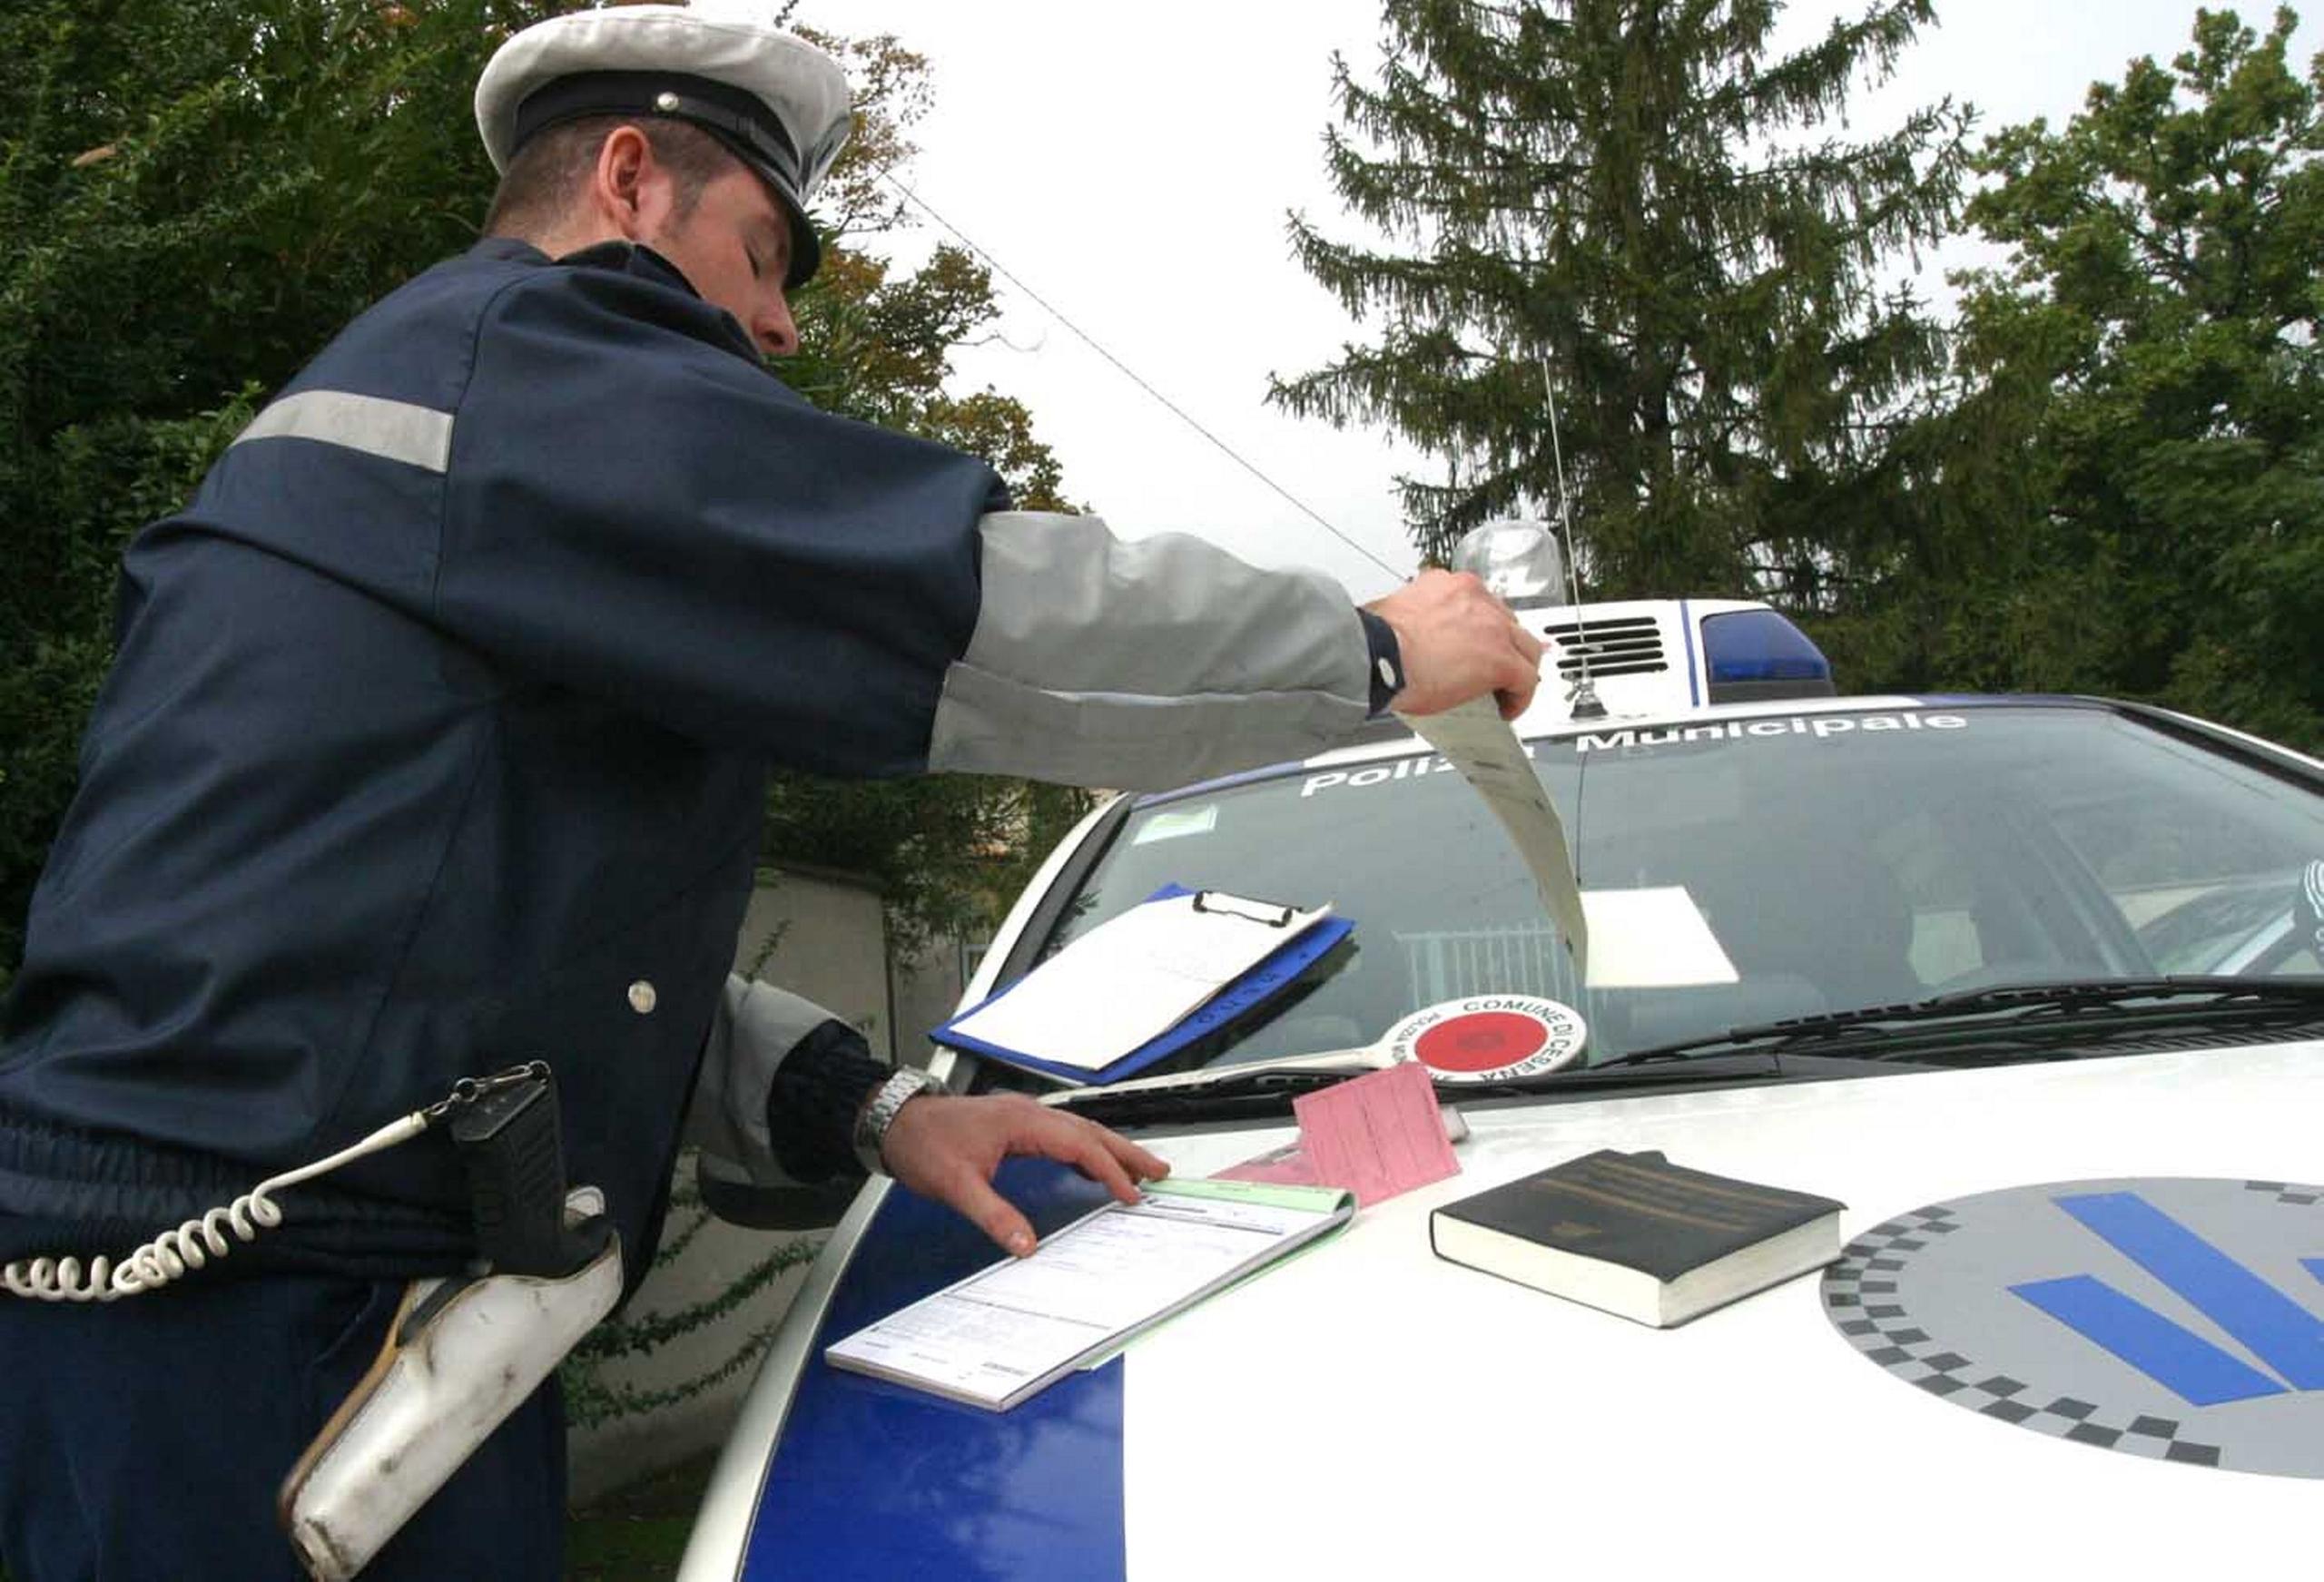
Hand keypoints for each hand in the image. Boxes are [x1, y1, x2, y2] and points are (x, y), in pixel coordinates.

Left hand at [876, 1092, 1169, 1255]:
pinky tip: (1092, 1164)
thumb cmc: (923, 1144)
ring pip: (1080, 1130)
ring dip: (1111, 1148)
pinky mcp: (1016, 1124)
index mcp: (1022, 1121)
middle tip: (1160, 1172)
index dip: (1110, 1170)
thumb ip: (995, 1215)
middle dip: (1127, 1152)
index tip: (1132, 1194)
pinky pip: (1064, 1133)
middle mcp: (1029, 1113)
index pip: (1080, 1145)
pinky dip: (1087, 1148)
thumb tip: (1027, 1247)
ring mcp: (1024, 1116)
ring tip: (1140, 1168)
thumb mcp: (957, 1185)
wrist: (896, 1121)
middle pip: (1090, 1131)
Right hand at [1366, 569, 1544, 719]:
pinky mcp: (1501, 660)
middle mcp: (1475, 598)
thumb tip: (1405, 638)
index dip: (1480, 629)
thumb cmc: (1374, 640)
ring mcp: (1492, 627)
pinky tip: (1508, 708)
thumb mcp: (1394, 614)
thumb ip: (1411, 620)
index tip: (1473, 644)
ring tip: (1506, 689)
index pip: (1478, 604)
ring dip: (1518, 667)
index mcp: (1447, 585)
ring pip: (1525, 647)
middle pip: (1506, 622)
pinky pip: (1527, 679)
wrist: (1376, 654)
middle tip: (1493, 666)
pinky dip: (1521, 696)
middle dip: (1504, 644)